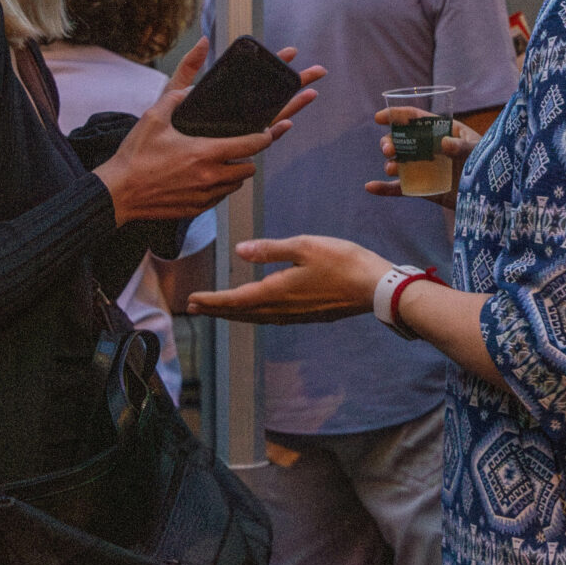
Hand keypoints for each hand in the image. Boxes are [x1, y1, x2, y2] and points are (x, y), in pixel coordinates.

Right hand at [93, 40, 320, 223]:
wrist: (117, 193)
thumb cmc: (135, 156)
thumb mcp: (153, 117)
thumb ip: (177, 93)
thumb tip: (191, 80)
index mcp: (205, 153)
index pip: (251, 145)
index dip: (267, 136)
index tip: (270, 130)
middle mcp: (210, 177)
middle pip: (249, 167)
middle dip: (249, 156)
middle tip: (242, 145)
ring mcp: (204, 196)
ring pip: (236, 184)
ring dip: (235, 173)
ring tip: (225, 160)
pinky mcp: (195, 209)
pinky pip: (219, 198)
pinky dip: (220, 187)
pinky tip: (207, 177)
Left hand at [187, 236, 389, 322]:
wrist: (374, 288)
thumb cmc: (342, 261)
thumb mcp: (305, 245)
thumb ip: (270, 249)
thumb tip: (240, 251)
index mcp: (277, 291)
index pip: (235, 299)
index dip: (212, 299)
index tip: (190, 300)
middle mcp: (281, 309)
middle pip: (241, 312)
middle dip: (216, 309)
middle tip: (193, 308)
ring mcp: (294, 315)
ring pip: (254, 318)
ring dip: (233, 314)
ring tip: (217, 310)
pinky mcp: (306, 316)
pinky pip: (269, 319)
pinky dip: (252, 315)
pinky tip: (254, 310)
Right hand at [363, 106, 479, 207]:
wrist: (490, 198)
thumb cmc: (489, 167)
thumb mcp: (478, 153)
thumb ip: (463, 147)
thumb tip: (444, 143)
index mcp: (442, 131)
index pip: (416, 119)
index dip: (397, 115)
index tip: (379, 117)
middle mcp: (429, 148)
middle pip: (402, 140)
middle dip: (390, 141)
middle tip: (388, 149)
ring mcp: (424, 168)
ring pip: (398, 162)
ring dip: (389, 163)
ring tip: (392, 168)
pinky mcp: (422, 189)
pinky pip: (400, 188)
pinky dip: (385, 188)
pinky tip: (370, 187)